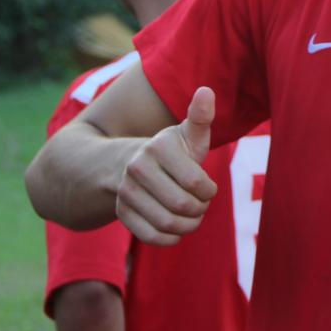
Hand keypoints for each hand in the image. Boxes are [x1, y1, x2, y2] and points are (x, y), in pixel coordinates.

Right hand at [115, 88, 218, 244]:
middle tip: (200, 205)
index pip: (197, 183)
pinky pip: (151, 236)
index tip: (207, 187)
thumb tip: (206, 91)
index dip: (209, 191)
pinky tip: (176, 230)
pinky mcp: (121, 212)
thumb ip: (200, 117)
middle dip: (200, 210)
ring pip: (168, 224)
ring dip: (188, 226)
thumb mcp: (186, 135)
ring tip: (192, 218)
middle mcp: (137, 167)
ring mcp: (125, 191)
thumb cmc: (171, 152)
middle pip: (183, 205)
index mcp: (158, 146)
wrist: (130, 165)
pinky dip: (170, 239)